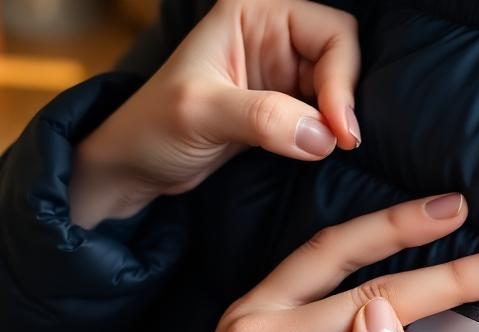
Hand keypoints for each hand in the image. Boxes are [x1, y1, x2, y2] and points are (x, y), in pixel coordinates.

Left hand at [70, 0, 360, 227]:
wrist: (133, 168)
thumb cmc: (152, 127)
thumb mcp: (201, 113)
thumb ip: (263, 117)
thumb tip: (325, 136)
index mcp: (252, 13)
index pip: (330, 31)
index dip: (342, 76)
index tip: (339, 128)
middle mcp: (271, 35)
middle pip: (341, 55)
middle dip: (344, 97)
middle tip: (342, 142)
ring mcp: (278, 73)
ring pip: (336, 87)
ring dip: (340, 118)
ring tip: (333, 150)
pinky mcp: (282, 109)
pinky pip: (324, 114)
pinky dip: (330, 133)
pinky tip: (324, 152)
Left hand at [77, 194, 478, 331]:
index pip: (370, 304)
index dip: (442, 284)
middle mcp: (256, 314)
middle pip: (341, 252)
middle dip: (405, 225)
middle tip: (461, 205)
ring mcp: (253, 320)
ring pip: (326, 261)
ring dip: (380, 234)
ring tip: (434, 217)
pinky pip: (314, 288)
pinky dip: (356, 266)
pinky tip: (383, 260)